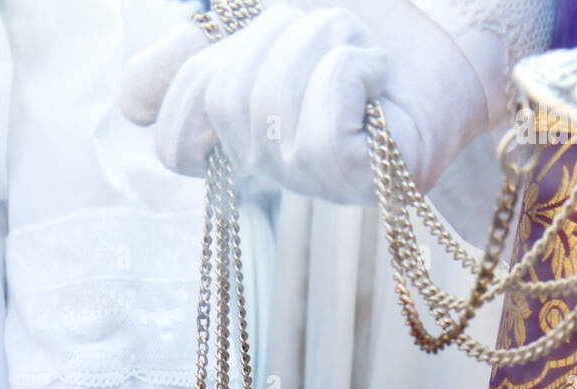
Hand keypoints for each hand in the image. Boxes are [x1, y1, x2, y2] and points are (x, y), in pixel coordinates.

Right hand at [120, 0, 492, 204]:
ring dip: (318, 43)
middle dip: (275, 37)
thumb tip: (132, 103)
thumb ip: (193, 49)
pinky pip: (316, 128)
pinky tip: (375, 79)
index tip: (232, 49)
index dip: (190, 91)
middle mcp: (273, 166)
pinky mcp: (363, 183)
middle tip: (325, 32)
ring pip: (269, 105)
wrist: (444, 11)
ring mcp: (317, 182)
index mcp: (241, 131)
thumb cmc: (357, 12)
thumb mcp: (255, 20)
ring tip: (357, 51)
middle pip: (224, 98)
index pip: (172, 142)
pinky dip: (347, 72)